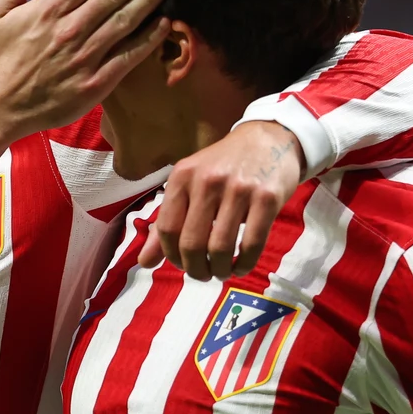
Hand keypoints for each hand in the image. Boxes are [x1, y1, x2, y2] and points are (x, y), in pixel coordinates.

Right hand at [0, 0, 171, 136]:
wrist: (0, 106)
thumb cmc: (2, 56)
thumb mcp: (1, 9)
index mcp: (49, 9)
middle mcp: (71, 30)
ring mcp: (85, 58)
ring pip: (126, 20)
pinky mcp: (96, 84)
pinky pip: (129, 57)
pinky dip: (149, 38)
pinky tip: (164, 22)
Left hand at [137, 120, 305, 279]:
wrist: (269, 138)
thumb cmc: (224, 166)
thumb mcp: (190, 185)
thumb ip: (166, 223)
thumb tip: (144, 262)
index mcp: (182, 177)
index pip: (167, 229)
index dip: (171, 256)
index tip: (182, 265)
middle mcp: (207, 181)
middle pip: (191, 244)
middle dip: (196, 269)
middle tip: (203, 274)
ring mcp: (238, 189)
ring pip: (220, 248)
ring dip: (220, 270)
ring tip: (222, 271)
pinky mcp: (267, 198)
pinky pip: (252, 244)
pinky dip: (245, 264)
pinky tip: (242, 267)